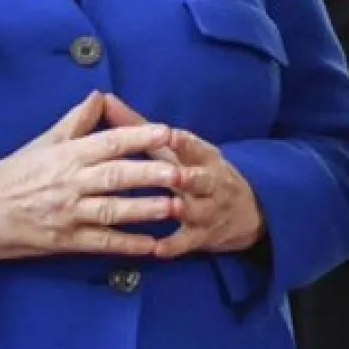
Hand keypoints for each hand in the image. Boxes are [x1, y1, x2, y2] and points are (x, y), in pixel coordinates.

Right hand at [0, 92, 181, 263]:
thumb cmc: (14, 173)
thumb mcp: (44, 142)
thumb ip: (76, 121)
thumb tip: (101, 95)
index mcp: (66, 155)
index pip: (108, 142)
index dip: (138, 137)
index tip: (165, 132)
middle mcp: (69, 183)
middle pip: (116, 176)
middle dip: (150, 175)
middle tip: (181, 172)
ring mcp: (67, 214)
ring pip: (112, 210)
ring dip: (145, 210)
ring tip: (175, 207)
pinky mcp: (64, 241)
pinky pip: (100, 243)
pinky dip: (127, 245)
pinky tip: (151, 245)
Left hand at [103, 95, 266, 258]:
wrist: (243, 210)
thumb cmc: (195, 171)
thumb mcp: (174, 149)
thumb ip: (139, 127)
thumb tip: (105, 99)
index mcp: (202, 156)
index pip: (193, 145)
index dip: (183, 141)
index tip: (170, 134)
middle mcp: (209, 181)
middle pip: (201, 177)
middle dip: (190, 176)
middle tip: (177, 175)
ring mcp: (208, 209)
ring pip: (198, 209)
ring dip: (185, 208)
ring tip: (171, 208)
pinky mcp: (203, 235)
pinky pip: (188, 241)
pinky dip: (174, 245)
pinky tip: (157, 249)